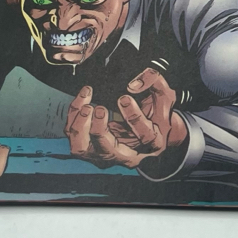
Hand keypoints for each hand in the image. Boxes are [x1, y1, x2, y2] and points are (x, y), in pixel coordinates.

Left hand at [66, 71, 186, 169]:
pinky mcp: (90, 147)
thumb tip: (132, 84)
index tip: (125, 98)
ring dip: (81, 127)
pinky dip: (74, 115)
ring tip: (87, 106)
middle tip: (100, 108)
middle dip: (99, 129)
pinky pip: (73, 135)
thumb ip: (155, 82)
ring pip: (82, 149)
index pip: (145, 137)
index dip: (134, 118)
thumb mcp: (164, 95)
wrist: (147, 128)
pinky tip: (84, 97)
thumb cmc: (156, 112)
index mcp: (152, 144)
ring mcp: (105, 154)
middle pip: (106, 152)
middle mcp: (126, 155)